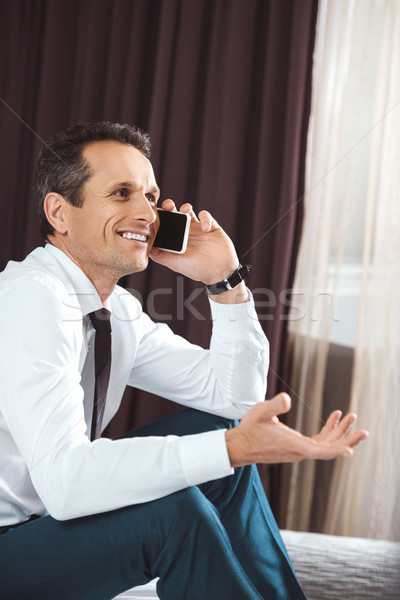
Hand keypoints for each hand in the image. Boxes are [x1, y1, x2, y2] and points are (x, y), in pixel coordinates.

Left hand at [149, 200, 238, 284]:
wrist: (220, 272)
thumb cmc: (197, 270)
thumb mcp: (175, 264)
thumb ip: (160, 255)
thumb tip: (146, 247)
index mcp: (176, 240)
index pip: (164, 224)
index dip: (159, 217)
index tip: (154, 214)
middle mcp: (185, 232)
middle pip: (174, 213)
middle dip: (169, 207)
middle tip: (168, 206)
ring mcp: (198, 228)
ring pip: (188, 210)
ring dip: (186, 207)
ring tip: (186, 211)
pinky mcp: (211, 226)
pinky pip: (206, 215)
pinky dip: (205, 218)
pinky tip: (205, 228)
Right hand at [225, 393, 368, 466]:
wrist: (240, 445)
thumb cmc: (250, 429)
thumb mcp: (260, 412)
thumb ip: (274, 405)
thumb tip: (286, 399)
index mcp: (293, 444)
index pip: (320, 450)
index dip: (337, 449)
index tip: (351, 449)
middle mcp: (299, 451)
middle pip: (329, 449)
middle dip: (347, 439)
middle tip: (363, 432)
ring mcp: (298, 451)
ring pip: (325, 446)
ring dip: (338, 433)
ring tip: (349, 417)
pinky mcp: (296, 448)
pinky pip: (317, 443)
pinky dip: (327, 432)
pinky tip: (331, 420)